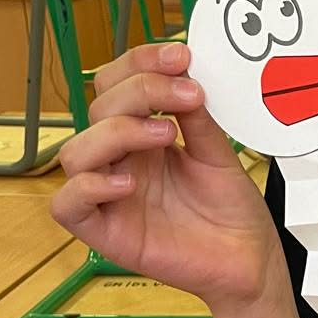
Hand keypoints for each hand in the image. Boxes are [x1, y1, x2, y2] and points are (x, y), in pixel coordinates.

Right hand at [49, 42, 285, 310]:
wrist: (249, 262)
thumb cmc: (233, 213)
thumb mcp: (220, 155)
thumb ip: (197, 118)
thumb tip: (182, 73)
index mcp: (143, 136)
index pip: (116, 85)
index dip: (139, 63)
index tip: (179, 56)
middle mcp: (121, 160)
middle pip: (97, 109)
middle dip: (140, 91)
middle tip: (185, 95)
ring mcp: (110, 195)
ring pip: (75, 151)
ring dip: (117, 133)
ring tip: (167, 137)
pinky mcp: (106, 233)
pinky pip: (67, 205)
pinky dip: (90, 187)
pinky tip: (130, 183)